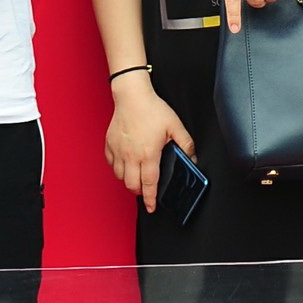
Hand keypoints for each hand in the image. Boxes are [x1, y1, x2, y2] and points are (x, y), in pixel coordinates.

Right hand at [104, 76, 195, 212]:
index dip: (150, 199)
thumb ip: (186, 144)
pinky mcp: (110, 144)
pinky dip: (117, 167)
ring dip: (128, 180)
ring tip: (136, 175)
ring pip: (120, 176)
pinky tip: (124, 162)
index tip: (151, 207)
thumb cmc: (151, 108)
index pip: (149, 184)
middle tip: (145, 190)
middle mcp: (131, 156)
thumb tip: (192, 158)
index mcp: (148, 154)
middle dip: (139, 192)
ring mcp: (119, 150)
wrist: (132, 95)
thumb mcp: (175, 126)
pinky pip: (110, 163)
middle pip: (131, 185)